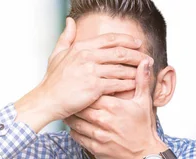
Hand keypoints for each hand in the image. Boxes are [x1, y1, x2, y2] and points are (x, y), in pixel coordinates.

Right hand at [14, 17, 151, 132]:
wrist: (47, 100)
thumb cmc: (52, 81)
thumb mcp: (57, 54)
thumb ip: (66, 37)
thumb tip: (70, 21)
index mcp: (81, 47)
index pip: (110, 39)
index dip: (127, 40)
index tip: (138, 43)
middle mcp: (88, 56)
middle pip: (120, 52)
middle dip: (137, 55)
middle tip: (148, 58)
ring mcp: (91, 71)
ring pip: (121, 69)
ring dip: (136, 71)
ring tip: (145, 73)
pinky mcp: (95, 87)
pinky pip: (117, 84)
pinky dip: (128, 84)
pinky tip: (135, 86)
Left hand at [64, 58, 168, 158]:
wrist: (146, 153)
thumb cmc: (144, 126)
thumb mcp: (144, 102)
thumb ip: (141, 81)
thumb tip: (145, 61)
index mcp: (113, 106)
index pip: (91, 92)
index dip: (83, 88)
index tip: (79, 85)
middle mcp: (104, 120)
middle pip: (80, 106)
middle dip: (74, 102)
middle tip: (69, 97)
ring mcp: (98, 135)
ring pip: (75, 122)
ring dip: (71, 116)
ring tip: (69, 110)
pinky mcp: (95, 148)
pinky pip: (77, 137)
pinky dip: (73, 130)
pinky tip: (75, 126)